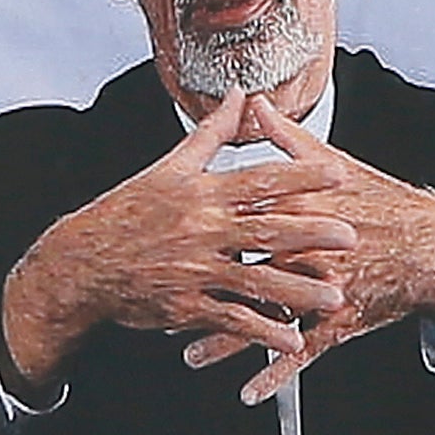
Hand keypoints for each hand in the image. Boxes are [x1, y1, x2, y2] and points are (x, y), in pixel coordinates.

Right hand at [0, 87, 361, 390]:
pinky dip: (262, 330)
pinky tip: (291, 339)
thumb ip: (211, 133)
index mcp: (200, 193)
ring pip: (254, 281)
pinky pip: (230, 320)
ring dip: (297, 292)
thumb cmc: (127, 211)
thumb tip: (239, 95)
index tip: (336, 173)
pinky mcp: (185, 306)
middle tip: (350, 237)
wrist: (83, 261)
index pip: (257, 180)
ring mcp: (193, 270)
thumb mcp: (168, 166)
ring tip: (334, 297)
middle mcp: (200, 230)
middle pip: (264, 231)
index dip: (299, 176)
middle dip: (310, 235)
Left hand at [182, 94, 434, 404]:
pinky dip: (276, 373)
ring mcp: (325, 287)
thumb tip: (254, 103)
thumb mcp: (335, 162)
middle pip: (247, 270)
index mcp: (301, 208)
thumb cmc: (382, 202)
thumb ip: (286, 137)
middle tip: (164, 300)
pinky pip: (304, 351)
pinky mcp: (341, 320)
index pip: (243, 217)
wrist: (434, 244)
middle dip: (205, 288)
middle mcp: (309, 248)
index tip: (166, 236)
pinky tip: (249, 391)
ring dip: (229, 340)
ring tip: (190, 352)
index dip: (203, 226)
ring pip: (268, 316)